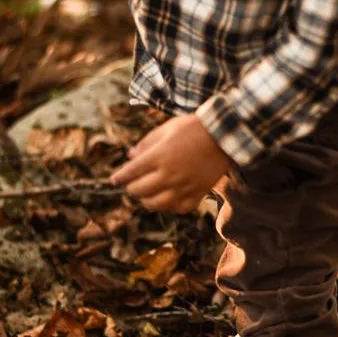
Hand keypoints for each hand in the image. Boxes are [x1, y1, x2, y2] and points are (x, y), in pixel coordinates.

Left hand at [110, 115, 230, 213]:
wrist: (223, 135)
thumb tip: (130, 156)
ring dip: (147, 200)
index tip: (114, 180)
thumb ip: (146, 143)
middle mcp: (169, 174)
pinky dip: (171, 206)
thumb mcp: (166, 128)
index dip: (119, 177)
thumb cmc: (192, 128)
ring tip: (146, 196)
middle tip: (131, 185)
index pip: (130, 172)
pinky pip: (180, 208)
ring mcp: (184, 186)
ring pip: (157, 204)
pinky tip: (168, 199)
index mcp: (159, 156)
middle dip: (131, 188)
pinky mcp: (198, 193)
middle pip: (140, 190)